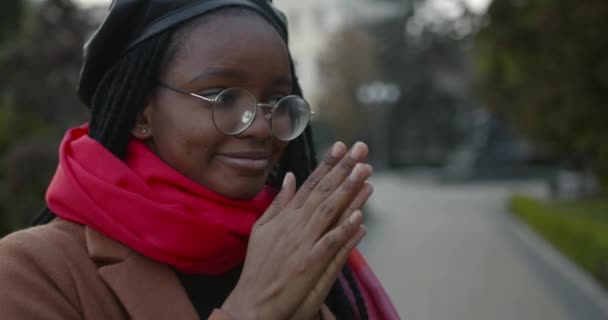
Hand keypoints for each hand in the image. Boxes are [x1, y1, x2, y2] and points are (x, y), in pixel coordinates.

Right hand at [221, 142, 372, 319]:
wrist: (252, 301)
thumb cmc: (258, 266)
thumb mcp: (262, 228)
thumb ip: (279, 203)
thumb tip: (289, 177)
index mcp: (286, 216)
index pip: (310, 184)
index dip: (327, 165)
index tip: (341, 147)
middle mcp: (296, 225)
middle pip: (323, 192)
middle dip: (343, 169)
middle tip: (361, 150)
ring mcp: (303, 244)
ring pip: (329, 212)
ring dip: (348, 191)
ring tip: (365, 172)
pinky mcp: (309, 264)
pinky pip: (329, 244)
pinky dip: (344, 230)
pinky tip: (359, 217)